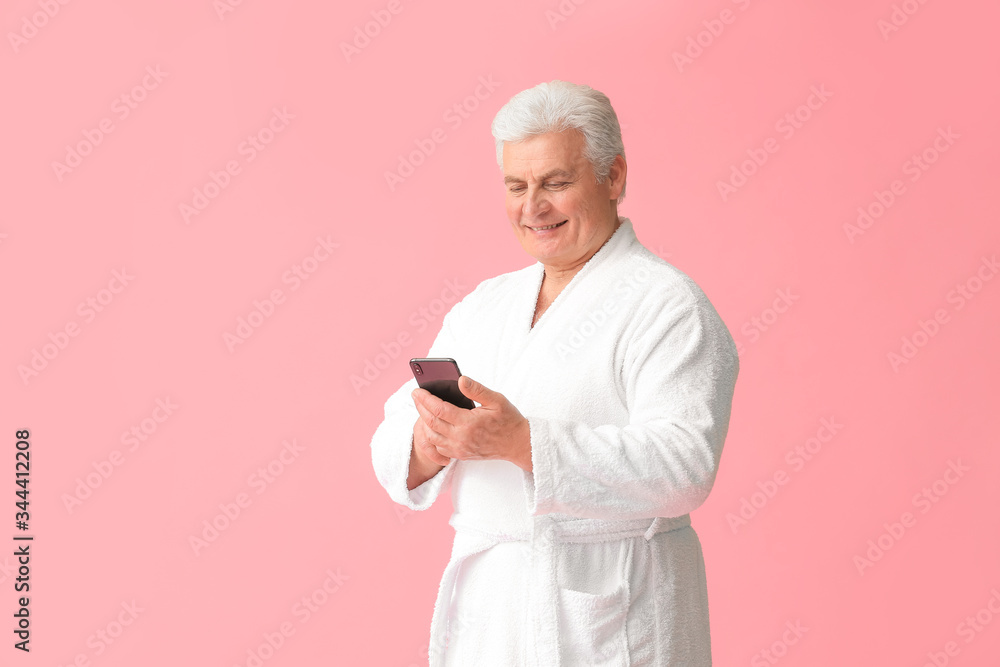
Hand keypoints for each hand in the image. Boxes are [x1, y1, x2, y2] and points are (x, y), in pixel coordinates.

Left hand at [411, 376, 532, 471]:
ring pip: (431, 436)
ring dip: (423, 422)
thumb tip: (461, 379)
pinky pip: (438, 447)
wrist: (517, 444)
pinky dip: (432, 436)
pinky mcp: (461, 455)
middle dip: (420, 408)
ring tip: (422, 409)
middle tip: (416, 396)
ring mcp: (460, 449)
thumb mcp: (497, 400)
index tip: (417, 391)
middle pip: (431, 422)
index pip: (439, 409)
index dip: (425, 399)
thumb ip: (477, 390)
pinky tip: (433, 425)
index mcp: (469, 423)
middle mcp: (461, 438)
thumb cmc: (508, 420)